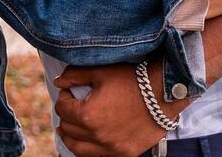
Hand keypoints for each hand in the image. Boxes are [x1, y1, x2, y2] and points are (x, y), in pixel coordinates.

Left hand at [54, 61, 182, 156]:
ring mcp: (111, 148)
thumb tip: (58, 82)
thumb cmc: (133, 81)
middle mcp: (97, 136)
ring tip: (71, 127)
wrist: (163, 95)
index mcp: (88, 115)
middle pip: (68, 129)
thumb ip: (75, 75)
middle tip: (71, 106)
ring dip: (71, 137)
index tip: (69, 91)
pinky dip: (89, 149)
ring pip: (78, 149)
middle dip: (66, 115)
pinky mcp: (123, 154)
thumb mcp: (102, 72)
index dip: (63, 96)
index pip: (62, 108)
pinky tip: (88, 141)